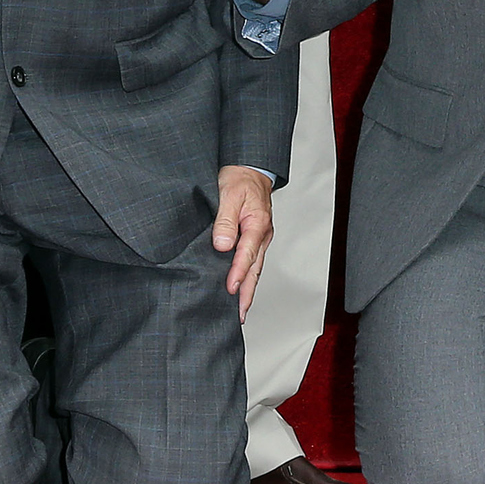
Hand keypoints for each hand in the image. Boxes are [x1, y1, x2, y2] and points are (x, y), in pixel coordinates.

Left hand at [212, 166, 273, 319]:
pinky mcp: (255, 238)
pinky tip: (241, 287)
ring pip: (255, 268)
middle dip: (247, 292)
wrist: (250, 169)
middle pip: (255, 269)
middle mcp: (262, 234)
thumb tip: (222, 245)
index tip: (230, 289)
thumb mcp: (229, 195)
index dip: (237, 273)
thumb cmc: (240, 179)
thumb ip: (225, 221)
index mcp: (257, 224)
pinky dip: (248, 277)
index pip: (246, 254)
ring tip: (241, 310)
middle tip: (239, 314)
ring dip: (248, 289)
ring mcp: (260, 237)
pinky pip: (253, 261)